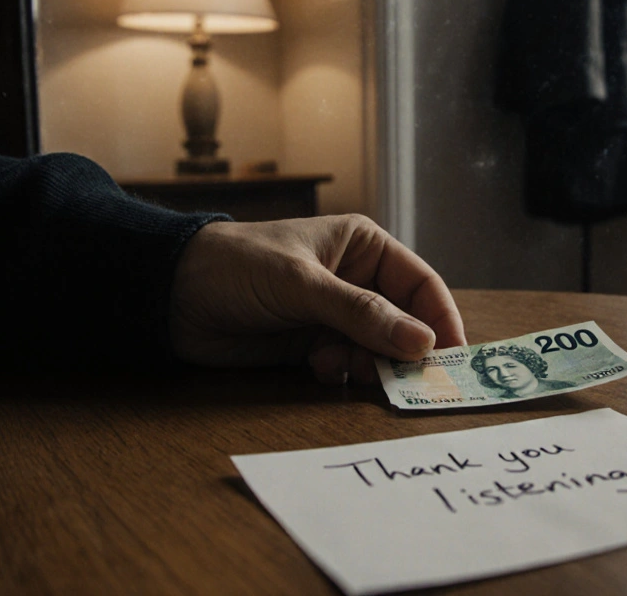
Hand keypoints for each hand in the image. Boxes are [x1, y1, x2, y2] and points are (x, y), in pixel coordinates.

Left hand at [169, 215, 465, 384]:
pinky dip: (343, 374)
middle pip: (405, 323)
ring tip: (341, 366)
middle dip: (404, 350)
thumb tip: (423, 343)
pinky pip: (348, 366)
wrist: (171, 294)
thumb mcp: (304, 285)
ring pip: (378, 350)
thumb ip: (363, 314)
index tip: (455, 358)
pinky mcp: (312, 346)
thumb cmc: (238, 266)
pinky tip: (319, 368)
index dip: (441, 319)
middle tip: (405, 379)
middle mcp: (357, 281)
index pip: (420, 284)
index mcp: (364, 247)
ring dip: (369, 364)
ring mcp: (335, 316)